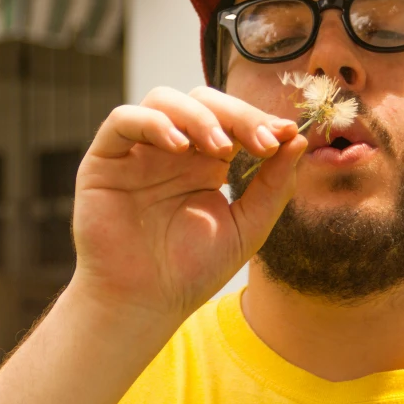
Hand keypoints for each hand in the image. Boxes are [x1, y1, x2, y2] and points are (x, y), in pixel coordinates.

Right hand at [71, 86, 306, 320]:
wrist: (145, 304)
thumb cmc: (192, 271)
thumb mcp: (246, 228)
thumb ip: (273, 186)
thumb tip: (297, 138)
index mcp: (205, 162)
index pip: (231, 119)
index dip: (258, 119)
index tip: (285, 134)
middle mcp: (172, 151)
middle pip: (202, 100)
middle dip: (236, 114)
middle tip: (260, 142)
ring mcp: (138, 152)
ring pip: (163, 100)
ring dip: (198, 117)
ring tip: (220, 149)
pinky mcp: (105, 159)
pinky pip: (122, 120)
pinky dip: (152, 123)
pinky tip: (177, 148)